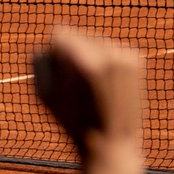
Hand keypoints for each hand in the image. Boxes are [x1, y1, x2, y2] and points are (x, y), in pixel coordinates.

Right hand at [33, 27, 141, 156]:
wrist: (110, 141)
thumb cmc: (72, 120)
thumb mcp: (43, 93)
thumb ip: (39, 62)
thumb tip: (46, 45)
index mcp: (81, 60)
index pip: (59, 32)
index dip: (53, 53)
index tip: (58, 75)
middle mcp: (105, 52)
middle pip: (77, 34)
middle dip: (71, 53)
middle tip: (75, 85)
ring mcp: (122, 54)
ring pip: (93, 39)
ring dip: (87, 56)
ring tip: (89, 87)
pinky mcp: (134, 58)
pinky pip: (109, 48)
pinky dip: (103, 61)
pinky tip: (103, 84)